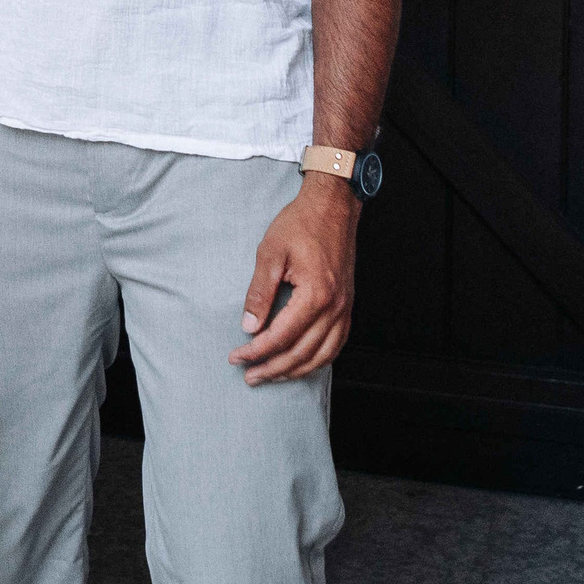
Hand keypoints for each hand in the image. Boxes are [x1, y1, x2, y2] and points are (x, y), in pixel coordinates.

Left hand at [227, 175, 360, 385]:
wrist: (333, 207)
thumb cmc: (300, 224)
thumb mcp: (270, 253)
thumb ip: (259, 292)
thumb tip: (249, 326)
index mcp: (315, 294)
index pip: (282, 336)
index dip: (256, 351)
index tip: (236, 357)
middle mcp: (335, 307)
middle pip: (302, 353)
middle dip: (272, 369)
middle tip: (249, 376)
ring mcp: (345, 309)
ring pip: (322, 355)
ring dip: (294, 371)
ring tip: (270, 376)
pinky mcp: (347, 307)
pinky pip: (335, 345)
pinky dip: (317, 360)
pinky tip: (300, 364)